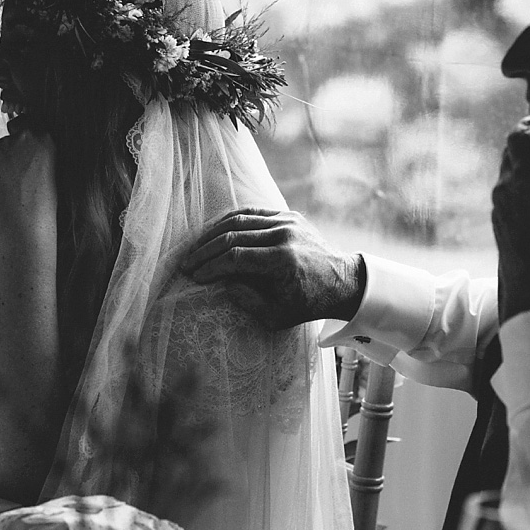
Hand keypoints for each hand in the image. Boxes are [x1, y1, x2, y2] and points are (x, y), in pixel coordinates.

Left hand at [0, 121, 56, 233]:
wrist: (25, 220)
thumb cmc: (42, 202)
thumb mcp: (52, 169)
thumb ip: (37, 151)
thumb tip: (20, 144)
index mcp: (45, 138)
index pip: (28, 123)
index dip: (24, 135)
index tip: (24, 151)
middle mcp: (23, 136)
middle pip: (12, 137)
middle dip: (11, 151)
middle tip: (17, 176)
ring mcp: (2, 144)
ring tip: (10, 186)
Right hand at [180, 208, 364, 329]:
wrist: (341, 281)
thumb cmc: (307, 303)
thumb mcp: (277, 316)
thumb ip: (247, 301)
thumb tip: (222, 283)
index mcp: (282, 261)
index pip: (235, 258)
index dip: (211, 267)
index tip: (195, 276)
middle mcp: (284, 236)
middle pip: (233, 236)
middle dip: (205, 251)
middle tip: (187, 263)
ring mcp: (287, 222)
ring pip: (240, 220)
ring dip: (213, 234)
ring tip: (195, 247)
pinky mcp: (289, 216)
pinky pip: (253, 213)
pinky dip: (231, 221)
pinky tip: (215, 231)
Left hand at [492, 120, 529, 320]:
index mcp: (526, 177)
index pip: (518, 137)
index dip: (529, 125)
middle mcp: (506, 187)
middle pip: (510, 154)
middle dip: (527, 147)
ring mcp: (499, 206)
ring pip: (505, 176)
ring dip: (521, 169)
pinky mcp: (498, 223)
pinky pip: (504, 197)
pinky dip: (517, 190)